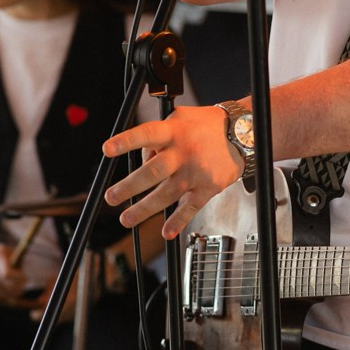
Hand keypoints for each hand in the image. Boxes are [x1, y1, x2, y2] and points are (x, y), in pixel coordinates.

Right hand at [0, 240, 31, 301]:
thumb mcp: (9, 251)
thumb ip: (19, 261)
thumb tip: (27, 277)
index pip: (7, 274)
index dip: (19, 278)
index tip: (26, 276)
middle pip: (8, 286)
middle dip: (20, 286)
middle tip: (25, 282)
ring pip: (5, 293)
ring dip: (15, 290)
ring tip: (17, 282)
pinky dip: (7, 291)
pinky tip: (8, 284)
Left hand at [102, 105, 242, 239]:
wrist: (242, 132)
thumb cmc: (206, 125)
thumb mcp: (179, 118)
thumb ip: (157, 135)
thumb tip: (140, 159)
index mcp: (174, 131)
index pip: (146, 134)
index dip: (126, 141)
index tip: (107, 150)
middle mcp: (184, 152)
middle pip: (153, 171)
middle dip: (129, 186)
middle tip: (111, 196)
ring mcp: (196, 171)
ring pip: (167, 194)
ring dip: (144, 209)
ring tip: (126, 218)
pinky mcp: (209, 187)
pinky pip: (191, 207)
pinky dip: (178, 222)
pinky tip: (166, 232)